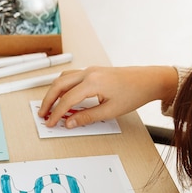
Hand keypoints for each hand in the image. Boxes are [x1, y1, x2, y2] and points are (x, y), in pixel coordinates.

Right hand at [38, 66, 177, 127]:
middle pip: (59, 85)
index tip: (50, 122)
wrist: (148, 80)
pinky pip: (72, 77)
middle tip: (43, 114)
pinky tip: (63, 97)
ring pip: (63, 78)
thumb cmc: (134, 93)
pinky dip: (63, 87)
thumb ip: (87, 117)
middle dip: (48, 100)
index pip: (67, 99)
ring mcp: (90, 70)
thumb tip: (69, 122)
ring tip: (50, 106)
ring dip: (54, 92)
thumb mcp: (110, 111)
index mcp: (92, 82)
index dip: (56, 113)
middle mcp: (89, 73)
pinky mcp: (93, 71)